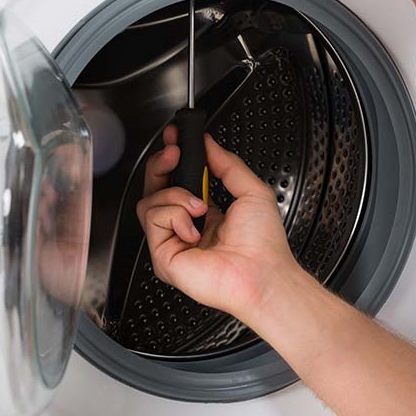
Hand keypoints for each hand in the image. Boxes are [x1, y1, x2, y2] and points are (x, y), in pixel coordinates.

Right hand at [135, 126, 303, 324]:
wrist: (263, 274)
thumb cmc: (264, 245)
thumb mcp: (252, 191)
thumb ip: (228, 165)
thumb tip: (210, 145)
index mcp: (205, 214)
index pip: (177, 182)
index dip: (172, 160)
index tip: (175, 140)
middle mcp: (185, 227)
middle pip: (155, 189)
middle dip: (162, 164)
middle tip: (175, 153)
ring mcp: (173, 242)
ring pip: (150, 201)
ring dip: (176, 195)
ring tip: (201, 207)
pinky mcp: (163, 256)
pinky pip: (154, 220)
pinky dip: (175, 216)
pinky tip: (194, 229)